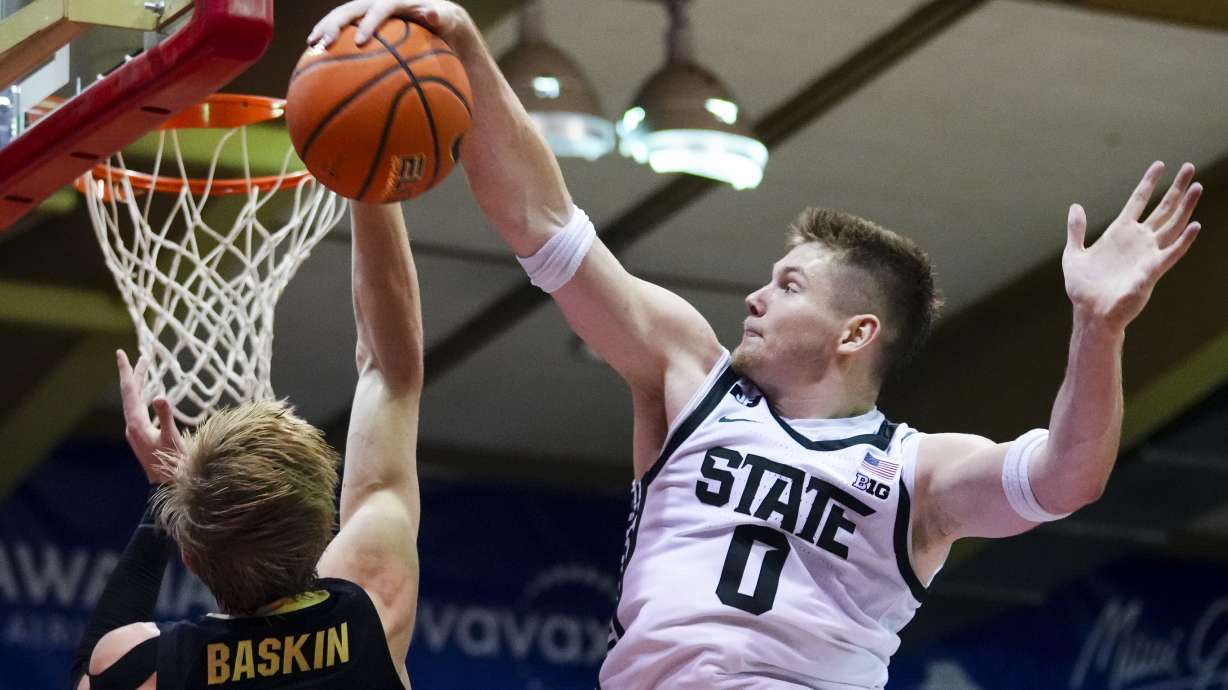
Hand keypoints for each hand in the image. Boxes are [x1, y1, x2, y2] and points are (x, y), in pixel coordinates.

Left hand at [116, 350, 183, 484]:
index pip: (129, 391)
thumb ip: (166, 416)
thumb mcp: (172, 438)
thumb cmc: (173, 463)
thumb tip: (160, 396)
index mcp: (136, 423)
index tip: (121, 353)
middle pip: (131, 394)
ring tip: (147, 372)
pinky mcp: (143, 437)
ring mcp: (136, 432)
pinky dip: (145, 398)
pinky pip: (141, 411)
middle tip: (143, 357)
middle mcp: (132, 426)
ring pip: (136, 403)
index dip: (126, 371)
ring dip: (141, 386)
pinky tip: (152, 399)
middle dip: (136, 375)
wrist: (169, 486)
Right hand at [308, 0, 474, 46]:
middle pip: (351, 10)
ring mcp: (368, 12)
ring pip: (341, 17)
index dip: (369, 23)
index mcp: (396, 1)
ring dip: (325, 30)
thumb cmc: (446, 24)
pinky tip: (317, 59)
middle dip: (336, 25)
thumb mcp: (449, 20)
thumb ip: (440, 17)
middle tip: (326, 43)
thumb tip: (432, 13)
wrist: (439, 20)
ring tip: (312, 46)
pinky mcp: (363, 23)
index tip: (362, 42)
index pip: (379, 9)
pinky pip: (345, 31)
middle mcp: (377, 3)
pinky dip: (331, 41)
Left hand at [1063, 161, 1202, 330]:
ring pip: (1172, 225)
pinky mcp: (1152, 271)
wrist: (1090, 313)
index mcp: (1119, 233)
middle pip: (1162, 208)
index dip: (1149, 183)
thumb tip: (1076, 206)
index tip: (1160, 164)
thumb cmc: (1082, 288)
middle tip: (1190, 167)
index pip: (1138, 201)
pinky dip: (1184, 240)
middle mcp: (1137, 240)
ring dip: (1185, 207)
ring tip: (1197, 188)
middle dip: (1176, 188)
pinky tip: (1195, 225)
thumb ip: (1076, 230)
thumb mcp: (1073, 254)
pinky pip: (1172, 253)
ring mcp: (1147, 254)